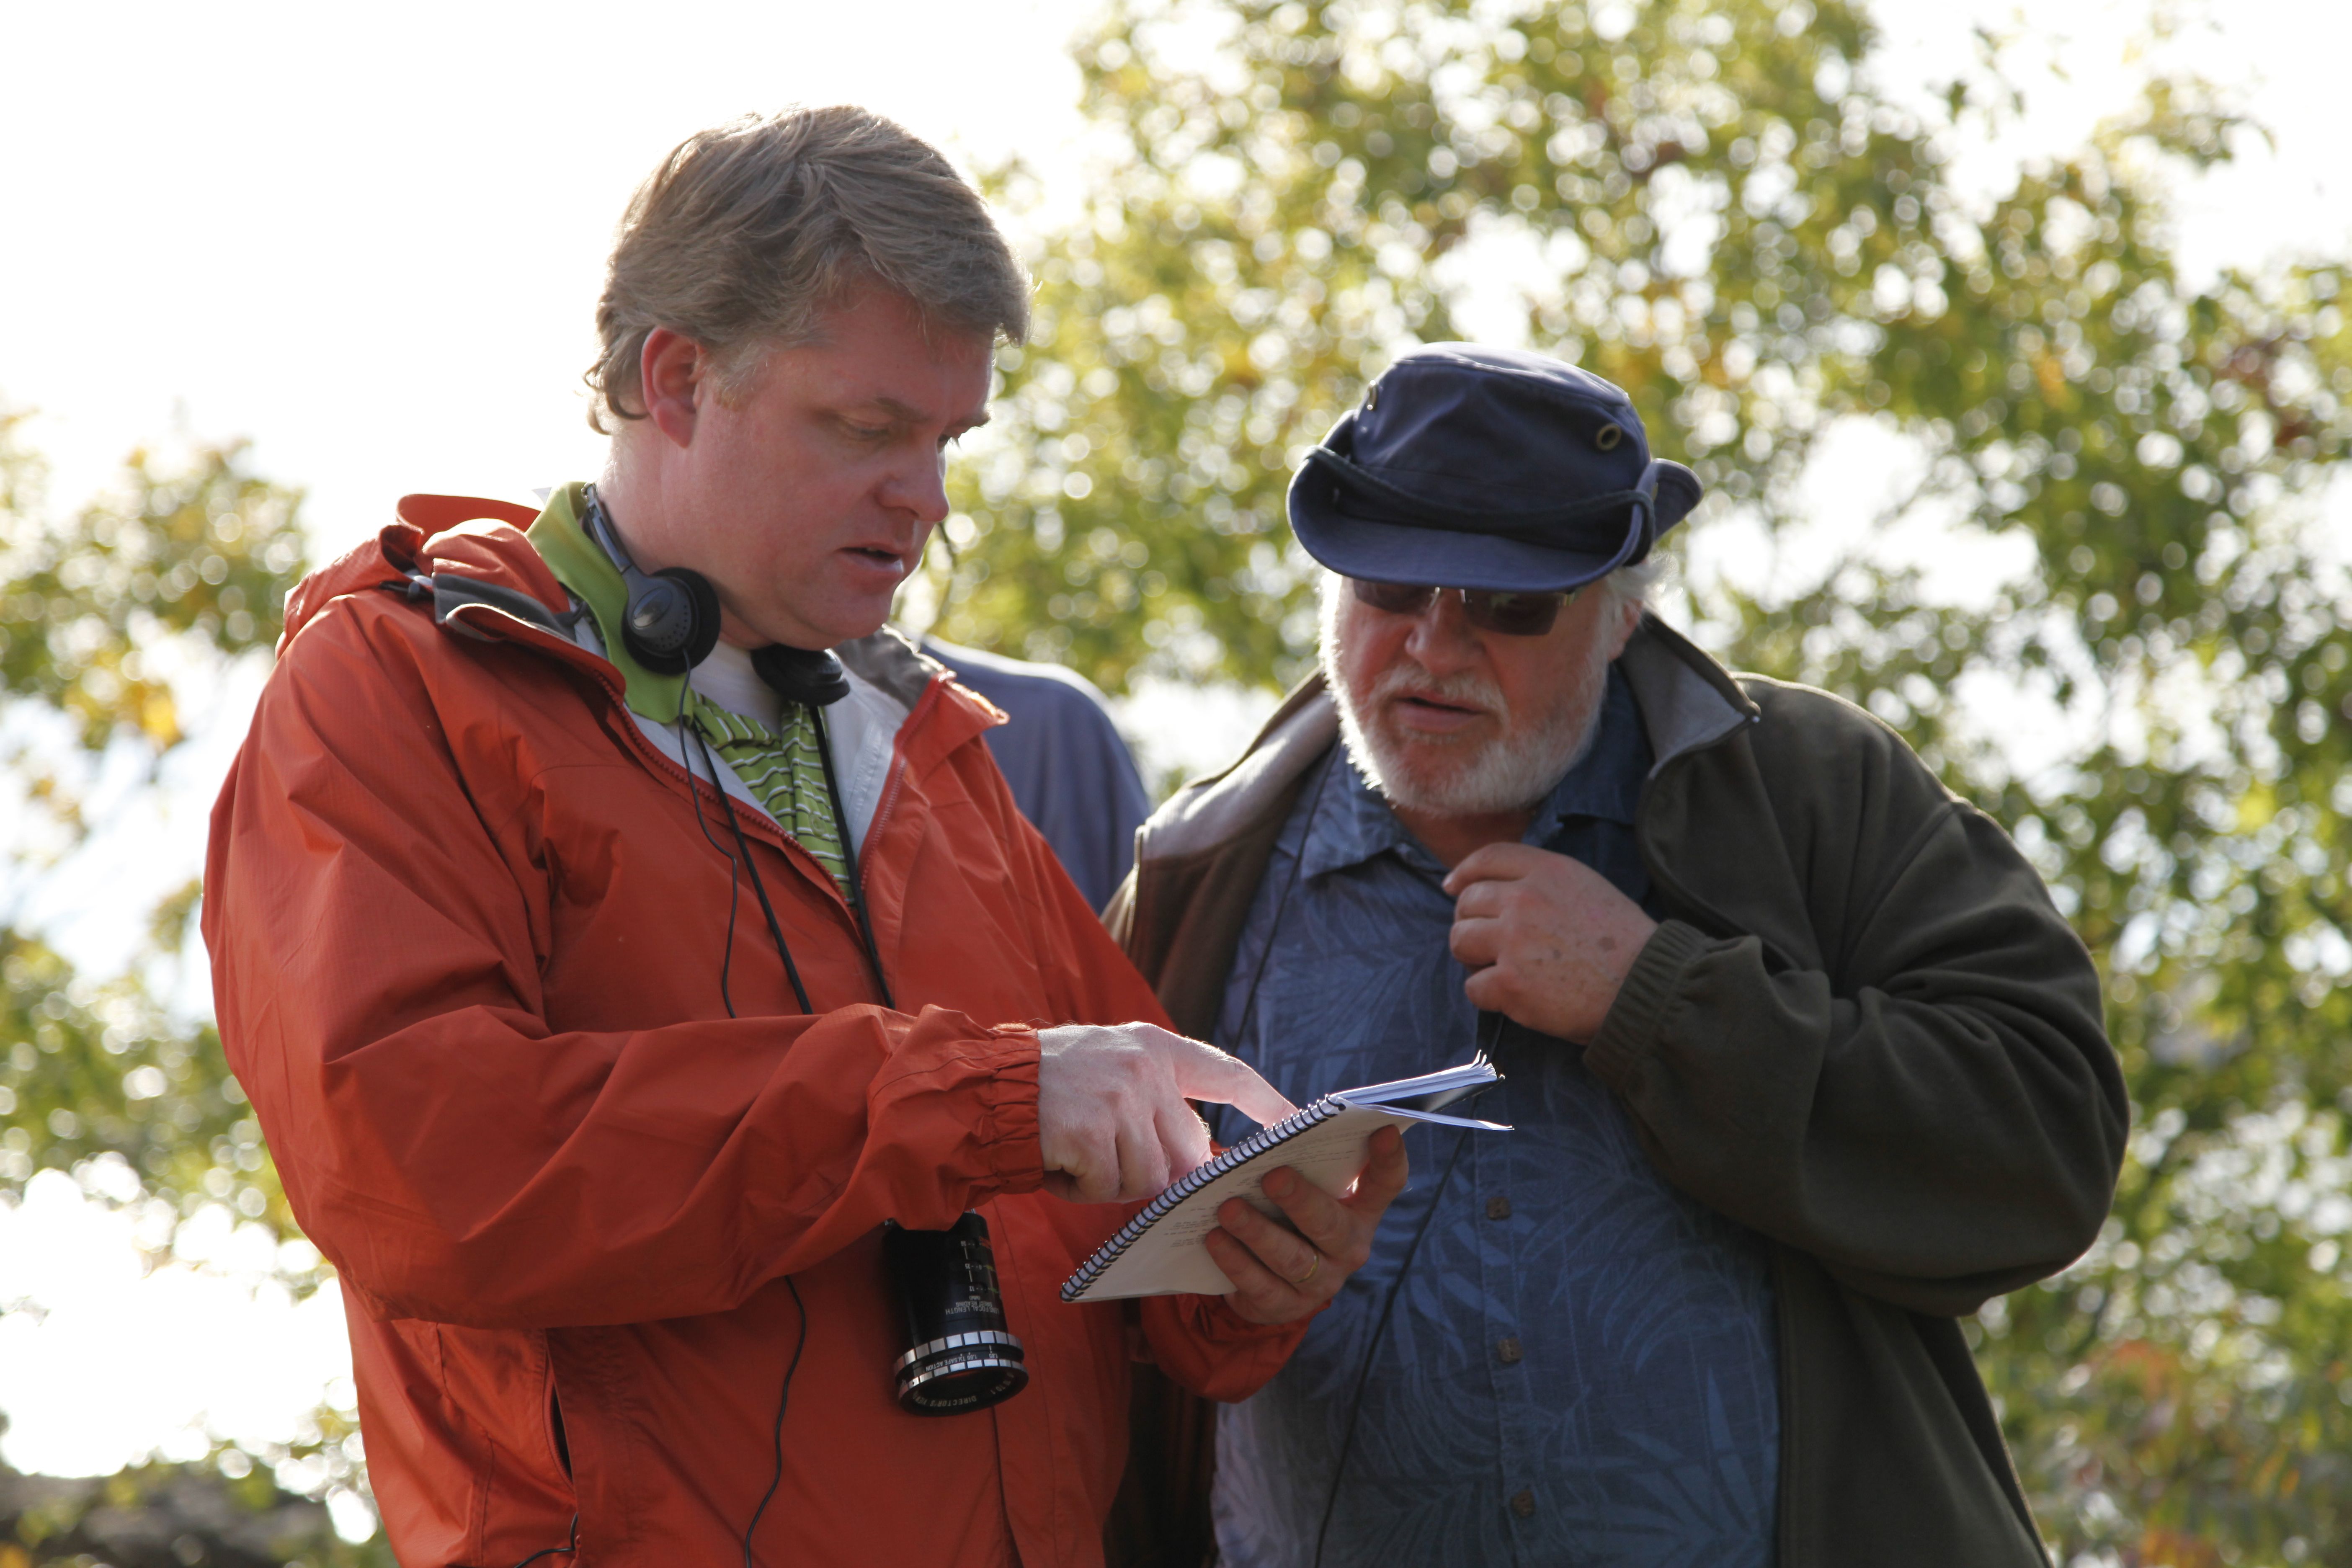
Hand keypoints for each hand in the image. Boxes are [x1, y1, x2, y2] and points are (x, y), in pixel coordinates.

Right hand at [1036, 1023, 1295, 1203]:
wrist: (982, 1088)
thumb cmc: (1049, 1087)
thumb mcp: (1111, 1069)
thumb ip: (1156, 1100)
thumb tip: (1200, 1154)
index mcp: (1154, 1047)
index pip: (1226, 1073)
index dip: (1266, 1102)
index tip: (1298, 1123)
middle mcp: (1143, 1069)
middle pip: (1183, 1150)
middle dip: (1151, 1169)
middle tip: (1103, 1154)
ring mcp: (1118, 1100)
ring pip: (1146, 1178)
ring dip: (1109, 1180)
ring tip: (1074, 1151)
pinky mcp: (1091, 1134)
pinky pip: (1108, 1189)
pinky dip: (1081, 1188)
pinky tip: (1058, 1161)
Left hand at [1205, 1126, 1409, 1323]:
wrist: (1270, 1283)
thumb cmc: (1287, 1215)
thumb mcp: (1303, 1189)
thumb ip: (1299, 1161)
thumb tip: (1277, 1131)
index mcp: (1359, 1211)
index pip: (1385, 1184)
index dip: (1389, 1159)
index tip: (1384, 1129)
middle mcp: (1349, 1249)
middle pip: (1330, 1225)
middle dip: (1301, 1200)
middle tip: (1273, 1176)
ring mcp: (1320, 1282)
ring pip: (1292, 1259)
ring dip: (1258, 1232)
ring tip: (1228, 1209)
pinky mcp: (1285, 1306)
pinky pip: (1260, 1285)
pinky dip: (1235, 1261)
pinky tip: (1215, 1239)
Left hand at [1443, 843, 1657, 1042]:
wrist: (1645, 987)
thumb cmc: (1623, 943)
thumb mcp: (1587, 887)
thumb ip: (1543, 882)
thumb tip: (1496, 888)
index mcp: (1548, 871)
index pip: (1487, 858)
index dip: (1464, 873)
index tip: (1453, 887)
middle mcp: (1524, 900)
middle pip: (1466, 902)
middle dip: (1471, 922)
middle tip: (1490, 942)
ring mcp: (1514, 942)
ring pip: (1459, 941)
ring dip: (1473, 957)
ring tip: (1500, 967)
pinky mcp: (1510, 983)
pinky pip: (1472, 986)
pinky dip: (1487, 994)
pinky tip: (1512, 996)